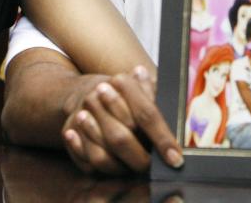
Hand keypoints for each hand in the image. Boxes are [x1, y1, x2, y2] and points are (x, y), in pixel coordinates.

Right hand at [62, 66, 182, 174]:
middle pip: (121, 138)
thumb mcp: (145, 89)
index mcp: (121, 82)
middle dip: (140, 159)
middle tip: (152, 167)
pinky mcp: (69, 131)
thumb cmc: (126, 93)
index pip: (146, 114)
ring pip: (103, 154)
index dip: (162, 139)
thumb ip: (160, 103)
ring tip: (135, 167)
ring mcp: (81, 114)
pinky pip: (87, 160)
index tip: (176, 159)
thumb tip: (181, 122)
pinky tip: (115, 167)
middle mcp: (97, 97)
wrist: (89, 89)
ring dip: (122, 167)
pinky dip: (102, 169)